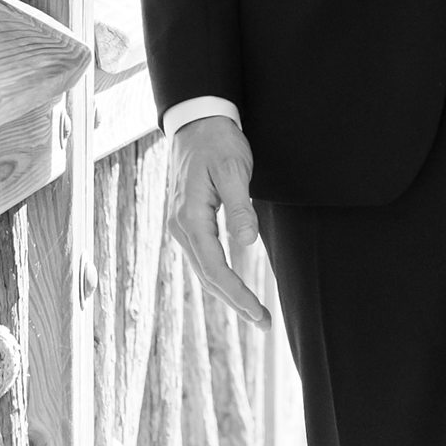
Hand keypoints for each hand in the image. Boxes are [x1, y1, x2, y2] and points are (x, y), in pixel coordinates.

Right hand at [167, 112, 269, 326]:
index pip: (215, 269)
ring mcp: (182, 226)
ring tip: (254, 313)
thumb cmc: (217, 142)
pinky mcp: (189, 222)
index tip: (258, 313)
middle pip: (208, 277)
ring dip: (228, 293)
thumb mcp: (234, 169)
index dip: (237, 294)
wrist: (196, 122)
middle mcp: (180, 227)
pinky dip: (220, 277)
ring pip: (205, 270)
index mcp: (190, 219)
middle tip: (264, 322)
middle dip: (236, 302)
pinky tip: (234, 287)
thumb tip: (247, 244)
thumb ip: (240, 207)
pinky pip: (204, 258)